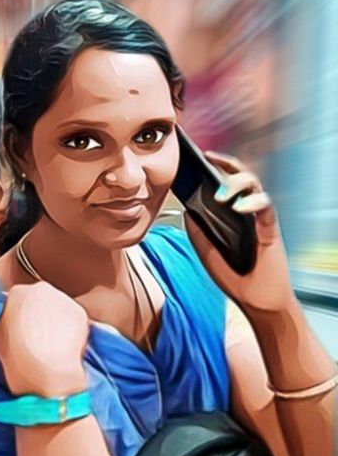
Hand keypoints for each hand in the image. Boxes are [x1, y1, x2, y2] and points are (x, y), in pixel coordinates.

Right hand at [0, 282, 88, 396]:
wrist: (49, 376)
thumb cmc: (19, 359)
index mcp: (17, 293)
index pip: (17, 299)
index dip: (17, 317)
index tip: (18, 331)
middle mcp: (42, 290)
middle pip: (39, 300)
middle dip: (37, 316)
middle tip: (34, 339)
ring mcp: (63, 300)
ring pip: (58, 309)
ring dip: (55, 322)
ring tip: (50, 346)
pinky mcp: (80, 313)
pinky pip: (74, 319)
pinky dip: (70, 330)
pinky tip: (64, 347)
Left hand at [185, 151, 294, 312]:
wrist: (255, 301)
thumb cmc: (233, 276)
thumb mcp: (206, 251)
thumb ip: (197, 230)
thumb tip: (185, 208)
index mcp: (230, 213)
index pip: (225, 180)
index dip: (215, 165)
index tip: (199, 154)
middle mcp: (246, 210)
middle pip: (241, 175)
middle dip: (226, 165)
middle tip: (208, 162)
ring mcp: (259, 218)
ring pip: (254, 184)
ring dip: (237, 184)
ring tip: (220, 196)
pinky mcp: (270, 229)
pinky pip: (266, 207)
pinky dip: (253, 203)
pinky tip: (240, 208)